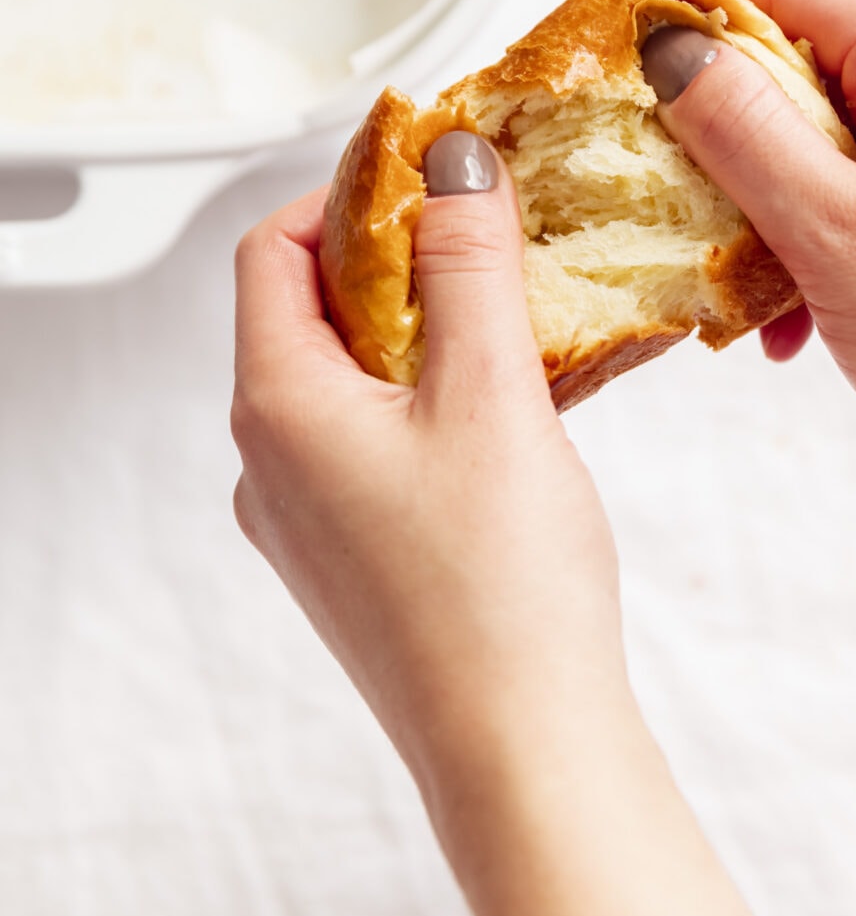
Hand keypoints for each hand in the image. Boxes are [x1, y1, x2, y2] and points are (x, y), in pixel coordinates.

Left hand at [231, 137, 625, 804]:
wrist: (522, 751)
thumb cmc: (499, 590)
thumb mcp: (490, 392)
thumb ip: (468, 262)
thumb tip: (451, 164)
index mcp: (279, 408)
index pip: (274, 250)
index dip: (347, 194)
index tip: (427, 175)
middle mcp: (272, 461)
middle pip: (310, 311)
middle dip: (397, 261)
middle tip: (483, 240)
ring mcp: (308, 516)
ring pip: (349, 379)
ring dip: (421, 331)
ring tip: (507, 321)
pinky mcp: (354, 555)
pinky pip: (374, 441)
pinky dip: (429, 399)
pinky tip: (506, 409)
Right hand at [642, 0, 855, 558]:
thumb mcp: (832, 237)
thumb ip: (743, 129)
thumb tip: (672, 41)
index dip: (708, 39)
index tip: (658, 110)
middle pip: (823, 66)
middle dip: (755, 149)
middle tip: (720, 233)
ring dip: (799, 202)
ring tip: (781, 301)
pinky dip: (854, 225)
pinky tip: (830, 306)